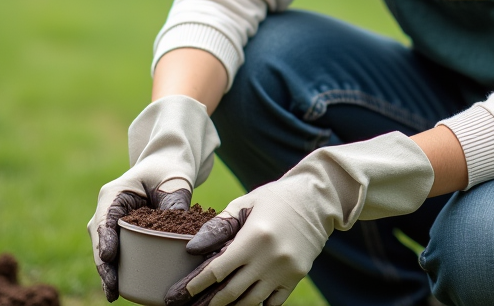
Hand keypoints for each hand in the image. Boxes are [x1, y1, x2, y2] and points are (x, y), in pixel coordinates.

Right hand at [88, 95, 218, 301]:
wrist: (166, 166)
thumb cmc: (168, 171)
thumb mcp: (174, 182)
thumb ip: (176, 204)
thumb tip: (183, 231)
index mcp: (115, 193)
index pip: (105, 218)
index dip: (104, 239)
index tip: (109, 257)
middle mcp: (108, 208)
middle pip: (100, 239)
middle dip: (104, 265)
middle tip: (112, 289)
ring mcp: (111, 222)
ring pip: (104, 249)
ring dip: (108, 271)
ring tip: (113, 294)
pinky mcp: (120, 232)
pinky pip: (115, 251)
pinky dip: (117, 268)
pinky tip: (120, 288)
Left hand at [169, 132, 433, 305]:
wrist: (318, 199)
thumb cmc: (275, 198)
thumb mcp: (245, 203)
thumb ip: (219, 226)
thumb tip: (192, 249)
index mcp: (254, 237)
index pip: (216, 270)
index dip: (193, 286)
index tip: (176, 296)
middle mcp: (269, 258)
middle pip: (230, 292)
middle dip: (205, 303)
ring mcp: (284, 271)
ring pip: (249, 302)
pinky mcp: (295, 278)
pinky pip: (271, 304)